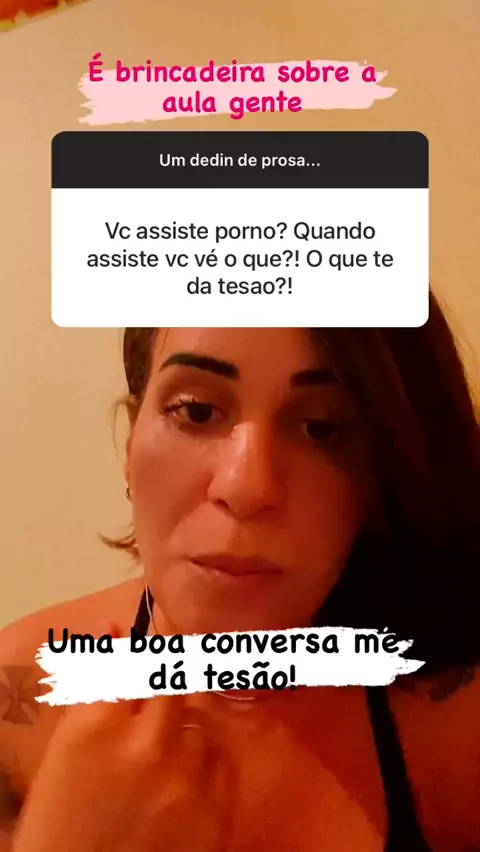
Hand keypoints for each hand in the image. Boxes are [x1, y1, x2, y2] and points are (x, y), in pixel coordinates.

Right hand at [12, 626, 231, 851]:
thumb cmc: (61, 825)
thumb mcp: (65, 751)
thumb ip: (92, 685)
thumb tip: (113, 626)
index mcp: (97, 726)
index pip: (134, 658)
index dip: (144, 644)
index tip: (152, 633)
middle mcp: (147, 743)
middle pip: (174, 680)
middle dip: (171, 674)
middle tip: (170, 674)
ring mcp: (186, 779)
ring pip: (200, 719)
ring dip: (184, 723)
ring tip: (164, 747)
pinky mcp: (215, 812)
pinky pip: (223, 758)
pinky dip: (206, 758)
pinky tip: (186, 774)